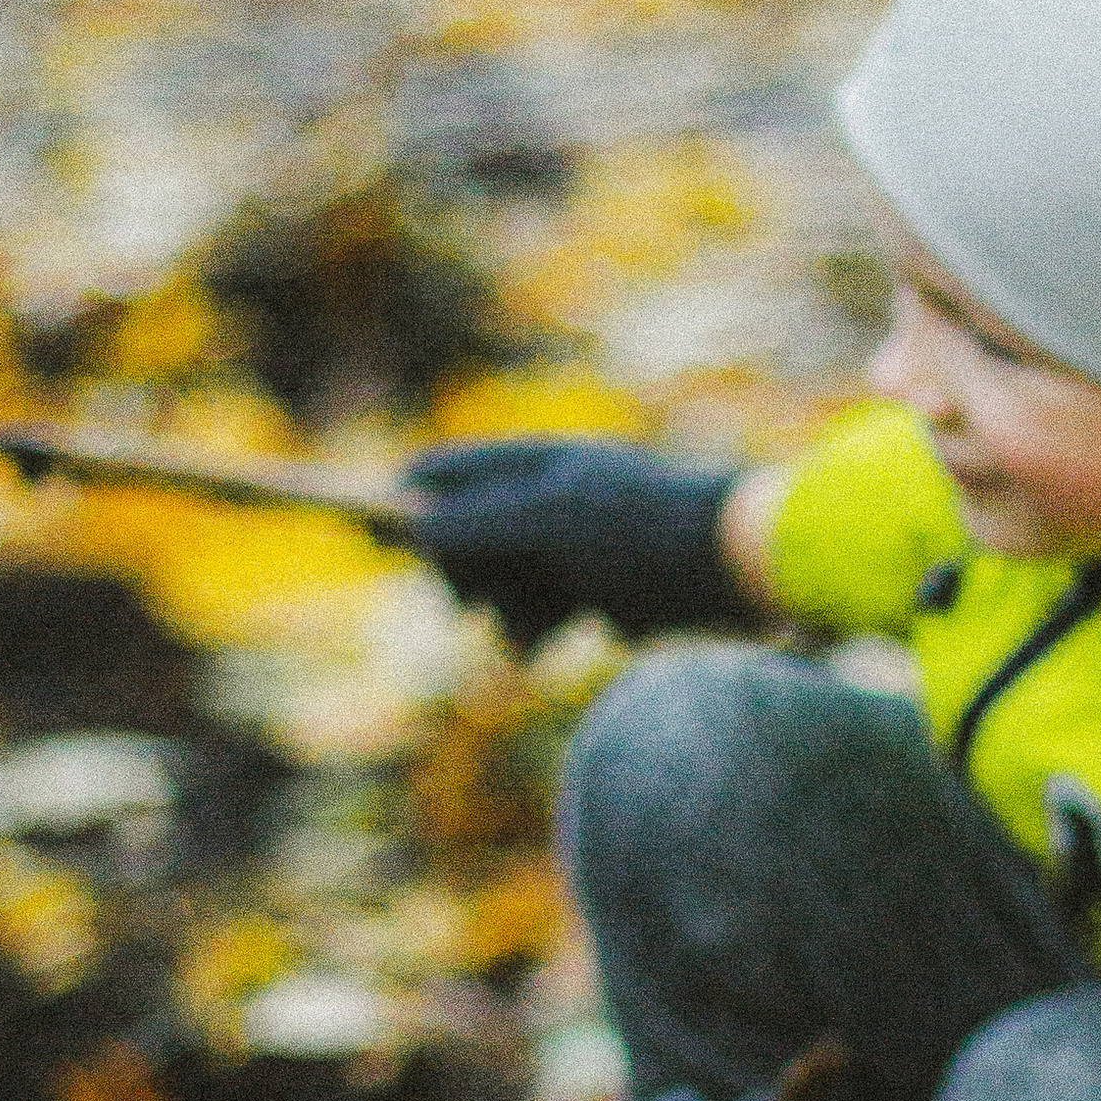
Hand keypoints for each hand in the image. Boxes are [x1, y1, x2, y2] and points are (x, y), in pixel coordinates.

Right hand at [400, 438, 744, 647]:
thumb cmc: (645, 534)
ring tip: (541, 628)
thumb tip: (411, 529)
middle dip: (465, 575)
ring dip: (510, 613)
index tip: (360, 527)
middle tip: (466, 601)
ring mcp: (572, 546)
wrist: (740, 570)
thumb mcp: (548, 524)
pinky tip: (571, 635)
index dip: (403, 499)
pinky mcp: (599, 590)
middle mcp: (547, 498)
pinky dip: (547, 630)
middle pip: (465, 539)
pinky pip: (545, 614)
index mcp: (532, 465)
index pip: (445, 472)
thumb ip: (475, 525)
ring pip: (504, 586)